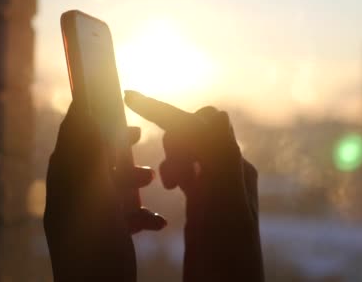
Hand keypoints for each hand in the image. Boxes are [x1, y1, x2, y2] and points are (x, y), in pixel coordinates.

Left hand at [44, 102, 165, 281]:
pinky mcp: (108, 234)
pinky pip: (128, 212)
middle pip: (96, 157)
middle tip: (138, 134)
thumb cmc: (93, 249)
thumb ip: (95, 159)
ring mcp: (92, 216)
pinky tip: (159, 222)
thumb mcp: (95, 198)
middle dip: (119, 147)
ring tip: (154, 180)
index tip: (102, 92)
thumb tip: (94, 117)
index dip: (85, 113)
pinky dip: (144, 212)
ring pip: (116, 184)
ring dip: (137, 180)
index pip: (72, 137)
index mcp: (66, 184)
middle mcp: (75, 196)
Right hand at [125, 90, 263, 281]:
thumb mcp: (223, 211)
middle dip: (170, 140)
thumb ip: (221, 162)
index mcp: (234, 170)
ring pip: (188, 151)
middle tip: (166, 179)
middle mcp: (230, 173)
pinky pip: (187, 172)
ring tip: (165, 186)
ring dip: (170, 158)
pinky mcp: (207, 205)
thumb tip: (216, 113)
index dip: (162, 109)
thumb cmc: (227, 263)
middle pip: (193, 132)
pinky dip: (172, 172)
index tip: (127, 97)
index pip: (199, 124)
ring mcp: (218, 188)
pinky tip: (165, 188)